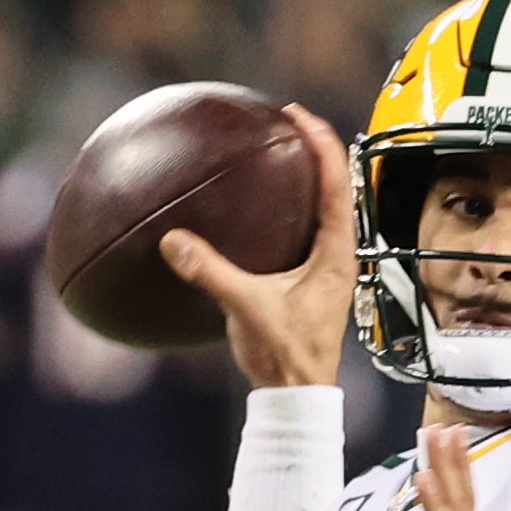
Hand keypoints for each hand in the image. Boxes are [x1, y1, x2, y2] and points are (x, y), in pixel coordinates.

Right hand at [164, 103, 359, 391]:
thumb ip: (212, 272)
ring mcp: (322, 264)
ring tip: (278, 150)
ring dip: (302, 175)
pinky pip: (299, 227)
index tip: (297, 115)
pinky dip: (284, 205)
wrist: (296, 395)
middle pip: (334, 185)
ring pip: (319, 205)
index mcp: (336, 253)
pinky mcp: (305, 277)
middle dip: (313, 148)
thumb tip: (173, 241)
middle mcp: (336, 253)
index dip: (321, 143)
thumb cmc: (285, 355)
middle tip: (287, 120)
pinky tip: (256, 203)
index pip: (337, 183)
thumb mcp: (248, 309)